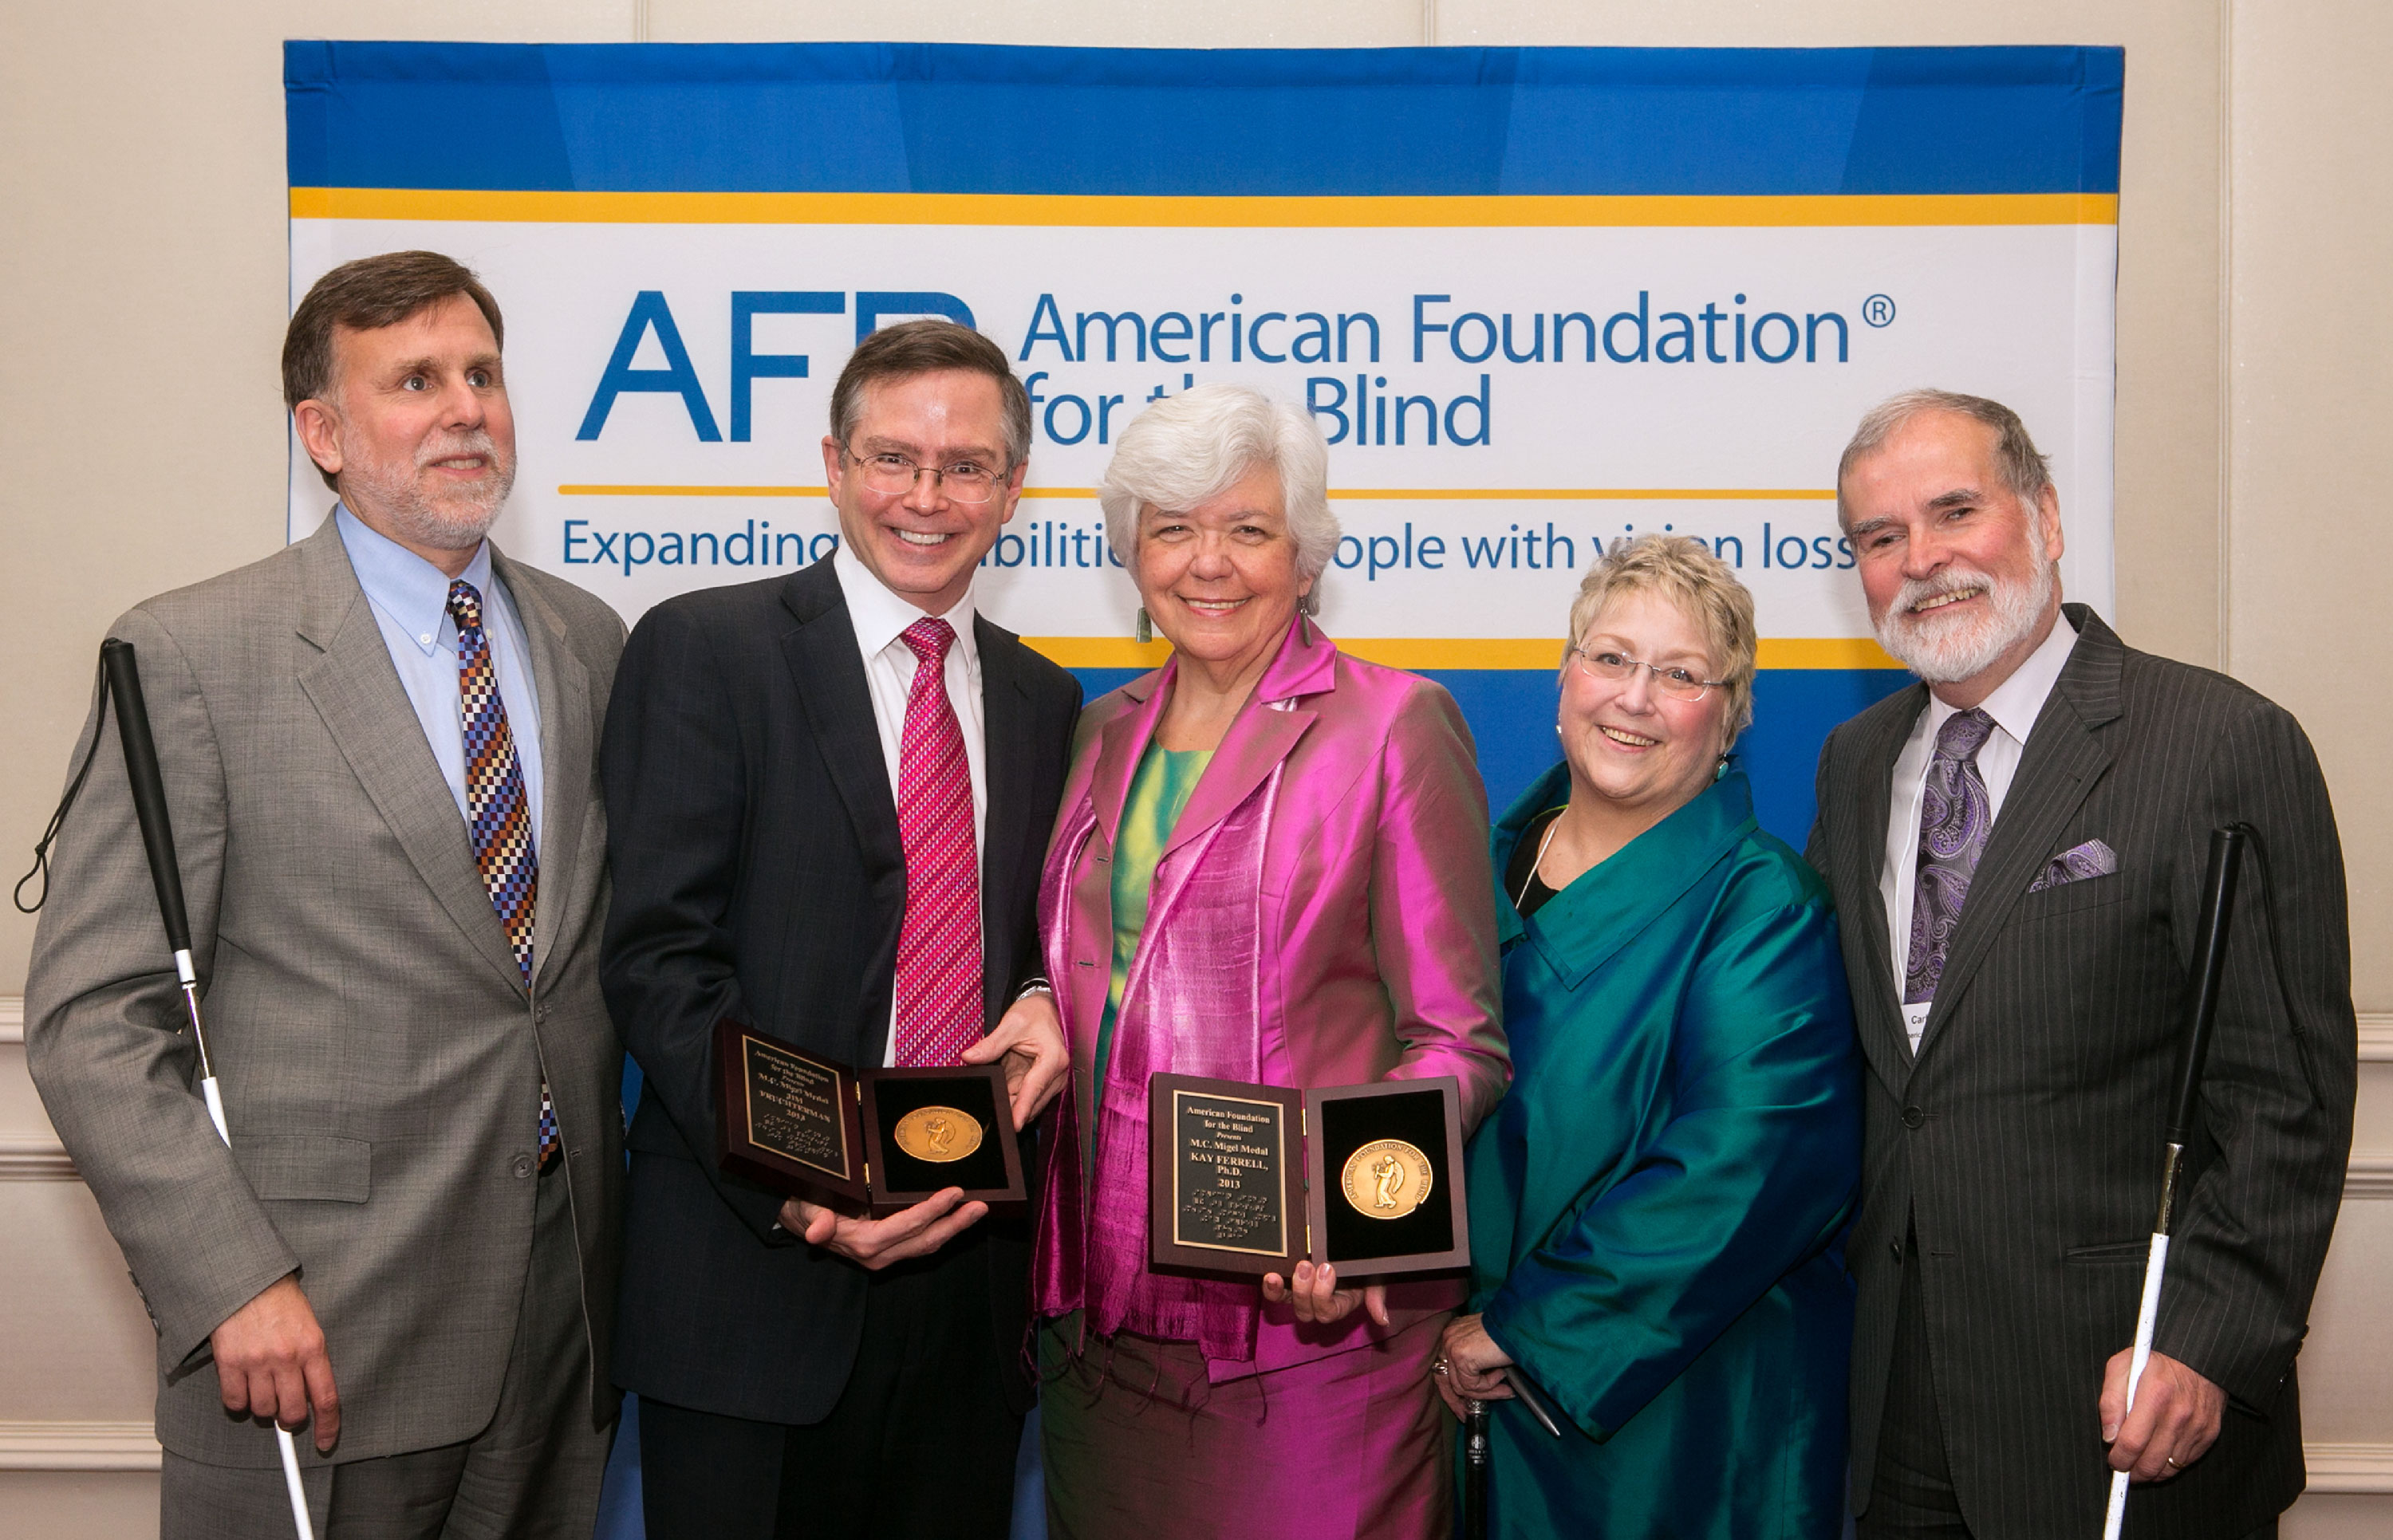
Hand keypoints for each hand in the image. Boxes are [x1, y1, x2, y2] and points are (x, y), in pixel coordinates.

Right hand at [210, 1273, 339, 1451]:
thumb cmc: (280, 1301)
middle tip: (285, 1410)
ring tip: (262, 1387)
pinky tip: (241, 1386)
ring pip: (262, 1410)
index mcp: (313, 1347)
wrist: (246, 1279)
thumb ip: (311, 1359)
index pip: (326, 1398)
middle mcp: (287, 1357)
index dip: (328, 1426)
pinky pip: (234, 1402)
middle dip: (290, 1419)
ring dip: (262, 1407)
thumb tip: (310, 1396)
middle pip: (292, 1413)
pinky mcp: (229, 1362)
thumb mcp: (309, 1325)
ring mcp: (257, 1361)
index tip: (325, 1442)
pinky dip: (237, 1401)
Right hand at [776, 1189, 986, 1269]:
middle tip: (981, 1206)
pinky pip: (919, 1244)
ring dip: (953, 1229)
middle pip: (925, 1240)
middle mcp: (877, 1254)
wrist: (797, 1223)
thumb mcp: (806, 1209)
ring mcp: (884, 1256)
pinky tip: (955, 1218)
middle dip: (955, 1224)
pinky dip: (940, 1231)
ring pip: (926, 1245)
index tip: (955, 1192)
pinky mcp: (887, 1252)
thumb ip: (815, 1220)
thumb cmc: (804, 1208)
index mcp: (862, 1242)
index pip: (906, 1226)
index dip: (932, 1210)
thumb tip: (817, 1233)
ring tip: (976, 1211)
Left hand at [961, 990, 1068, 1130]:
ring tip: (991, 1102)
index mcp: (1053, 1059)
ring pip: (1029, 1104)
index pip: (1034, 1089)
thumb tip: (969, 1057)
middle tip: (989, 1113)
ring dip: (1011, 1104)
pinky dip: (1012, 1098)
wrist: (1046, 1009)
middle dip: (1012, 1110)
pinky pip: (1026, 1097)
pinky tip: (999, 1094)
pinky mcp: (1044, 1083)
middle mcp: (1057, 1074)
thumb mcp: (1011, 1024)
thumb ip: (991, 1044)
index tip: (1013, 1125)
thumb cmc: (1034, 1014)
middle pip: (1032, 1102)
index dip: (1022, 1109)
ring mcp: (1052, 1081)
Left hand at [1261, 1260, 1387, 1329]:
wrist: (1348, 1237)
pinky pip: (1277, 1291)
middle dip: (1304, 1290)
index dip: (1323, 1295)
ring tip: (1280, 1275)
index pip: (1328, 1312)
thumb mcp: (1374, 1274)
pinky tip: (1270, 1276)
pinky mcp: (1287, 1282)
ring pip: (1288, 1302)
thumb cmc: (1362, 1261)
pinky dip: (1271, 1288)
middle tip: (1306, 1265)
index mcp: (1340, 1304)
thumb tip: (1383, 1319)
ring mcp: (1301, 1292)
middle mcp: (1318, 1302)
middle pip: (1306, 1311)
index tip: (1327, 1267)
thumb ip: (1376, 1296)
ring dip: (1282, 1291)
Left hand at [1433, 1313, 1515, 1420]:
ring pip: (1462, 1386)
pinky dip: (1489, 1385)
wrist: (1520, 1325)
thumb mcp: (1486, 1346)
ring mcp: (1452, 1347)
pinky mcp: (1461, 1357)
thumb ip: (1476, 1363)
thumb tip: (1474, 1389)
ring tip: (1505, 1390)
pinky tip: (1502, 1374)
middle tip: (1467, 1414)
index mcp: (1453, 1333)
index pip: (1443, 1368)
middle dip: (1458, 1400)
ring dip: (1485, 1392)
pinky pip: (1472, 1385)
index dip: (1451, 1390)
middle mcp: (1448, 1338)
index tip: (1460, 1406)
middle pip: (1446, 1380)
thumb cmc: (1510, 1333)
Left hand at [2101, 1349, 2224, 1481]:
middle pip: (2152, 1462)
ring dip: (2152, 1471)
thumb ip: (2110, 1401)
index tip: (2113, 1461)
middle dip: (2134, 1472)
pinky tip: (2161, 1454)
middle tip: (2125, 1467)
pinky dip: (2171, 1464)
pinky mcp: (2209, 1433)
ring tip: (2141, 1462)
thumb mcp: (2122, 1367)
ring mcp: (2197, 1426)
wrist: (2197, 1356)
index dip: (2119, 1458)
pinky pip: (2187, 1461)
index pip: (2132, 1443)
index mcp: (2154, 1396)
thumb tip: (2109, 1436)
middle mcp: (2179, 1415)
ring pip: (2170, 1467)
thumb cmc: (2154, 1361)